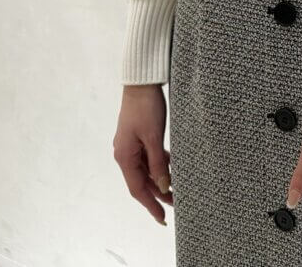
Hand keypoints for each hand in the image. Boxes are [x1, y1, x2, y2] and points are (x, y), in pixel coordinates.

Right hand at [113, 84, 172, 225]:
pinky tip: (171, 166)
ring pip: (145, 169)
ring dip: (159, 179)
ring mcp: (130, 145)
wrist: (141, 83)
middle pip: (141, 181)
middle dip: (157, 194)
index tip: (162, 218)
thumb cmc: (146, 108)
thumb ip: (158, 164)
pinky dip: (159, 163)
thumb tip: (163, 186)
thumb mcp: (154, 138)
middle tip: (175, 204)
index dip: (150, 205)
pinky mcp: (138, 136)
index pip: (137, 189)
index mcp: (124, 157)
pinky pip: (148, 156)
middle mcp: (124, 154)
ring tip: (176, 188)